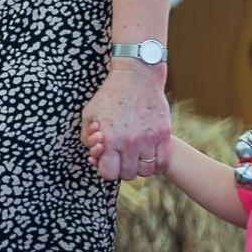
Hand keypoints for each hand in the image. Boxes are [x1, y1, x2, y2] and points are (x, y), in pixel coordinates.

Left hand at [79, 62, 169, 180]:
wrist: (136, 77)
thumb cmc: (109, 96)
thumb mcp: (89, 115)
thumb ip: (87, 137)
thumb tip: (94, 155)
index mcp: (109, 140)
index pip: (108, 173)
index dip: (106, 170)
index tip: (108, 162)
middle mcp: (129, 143)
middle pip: (127, 174)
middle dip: (122, 169)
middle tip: (122, 157)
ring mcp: (149, 140)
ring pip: (145, 171)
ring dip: (139, 167)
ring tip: (135, 157)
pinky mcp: (164, 134)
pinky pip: (163, 163)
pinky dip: (157, 165)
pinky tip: (150, 157)